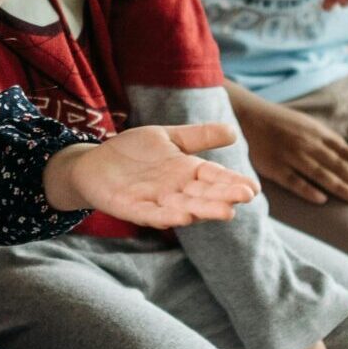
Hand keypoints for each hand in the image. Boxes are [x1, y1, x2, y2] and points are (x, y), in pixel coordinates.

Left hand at [48, 124, 255, 228]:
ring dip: (203, 210)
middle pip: (204, 194)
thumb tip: (234, 132)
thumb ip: (198, 137)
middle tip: (245, 198)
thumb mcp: (168, 138)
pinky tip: (184, 216)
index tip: (253, 188)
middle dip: (224, 197)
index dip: (232, 183)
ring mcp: (155, 201)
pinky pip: (152, 214)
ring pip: (184, 207)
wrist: (93, 163)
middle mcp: (176, 189)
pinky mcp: (133, 208)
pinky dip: (168, 216)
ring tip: (225, 212)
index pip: (215, 177)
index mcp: (187, 171)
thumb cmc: (133, 152)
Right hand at [237, 98, 347, 205]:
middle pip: (338, 165)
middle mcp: (307, 143)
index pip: (346, 152)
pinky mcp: (273, 166)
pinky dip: (308, 190)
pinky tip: (322, 200)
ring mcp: (290, 155)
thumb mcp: (307, 125)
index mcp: (318, 132)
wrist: (246, 115)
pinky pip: (294, 181)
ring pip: (321, 174)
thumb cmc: (280, 124)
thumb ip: (326, 141)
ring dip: (341, 188)